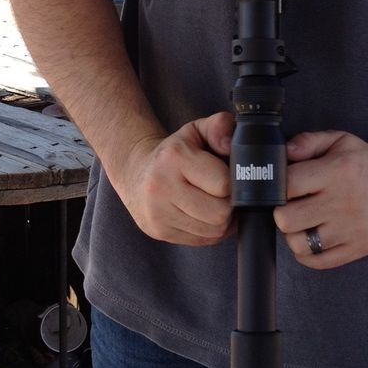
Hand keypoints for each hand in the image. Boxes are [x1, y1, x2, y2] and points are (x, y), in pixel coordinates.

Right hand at [116, 112, 235, 246]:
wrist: (136, 173)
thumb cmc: (174, 153)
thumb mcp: (196, 130)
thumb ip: (220, 126)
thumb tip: (230, 144)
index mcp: (173, 158)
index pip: (224, 184)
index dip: (232, 180)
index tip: (224, 173)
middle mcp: (161, 187)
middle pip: (220, 213)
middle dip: (229, 203)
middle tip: (221, 192)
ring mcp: (158, 214)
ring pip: (215, 230)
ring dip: (222, 219)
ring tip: (212, 202)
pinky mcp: (160, 232)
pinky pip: (204, 240)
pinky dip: (210, 230)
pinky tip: (202, 214)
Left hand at [274, 131, 367, 269]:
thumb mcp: (341, 140)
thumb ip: (309, 141)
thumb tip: (285, 153)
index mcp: (338, 171)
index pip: (288, 184)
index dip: (278, 186)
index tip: (284, 187)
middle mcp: (344, 202)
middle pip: (287, 219)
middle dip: (282, 212)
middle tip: (292, 206)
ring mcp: (352, 229)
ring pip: (299, 244)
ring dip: (294, 234)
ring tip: (304, 223)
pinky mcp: (360, 248)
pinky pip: (318, 262)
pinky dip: (307, 254)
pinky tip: (312, 239)